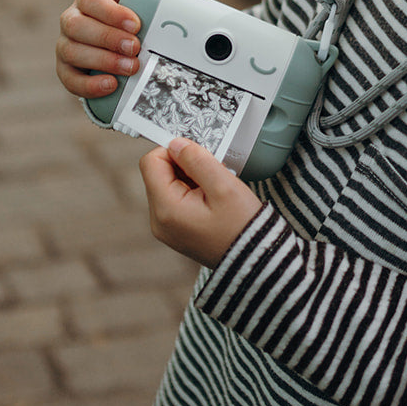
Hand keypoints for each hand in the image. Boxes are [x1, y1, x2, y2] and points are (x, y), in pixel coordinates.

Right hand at [56, 0, 168, 100]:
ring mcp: (67, 46)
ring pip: (71, 51)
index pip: (89, 0)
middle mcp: (73, 20)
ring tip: (131, 67)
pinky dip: (89, 85)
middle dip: (107, 38)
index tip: (136, 24)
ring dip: (102, 61)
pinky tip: (111, 85)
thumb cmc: (139, 19)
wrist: (132, 52)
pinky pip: (69, 79)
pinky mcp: (67, 71)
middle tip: (135, 47)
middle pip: (75, 25)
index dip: (110, 12)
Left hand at [140, 137, 263, 267]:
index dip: (173, 151)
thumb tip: (176, 144)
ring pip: (167, 185)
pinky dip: (192, 192)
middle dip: (184, 166)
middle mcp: (159, 221)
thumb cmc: (242, 227)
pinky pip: (175, 200)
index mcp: (166, 209)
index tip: (198, 155)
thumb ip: (197, 160)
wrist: (255, 261)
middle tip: (211, 175)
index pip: (151, 162)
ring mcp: (165, 228)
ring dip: (189, 179)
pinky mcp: (175, 231)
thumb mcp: (224, 186)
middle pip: (158, 173)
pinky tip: (212, 200)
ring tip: (214, 191)